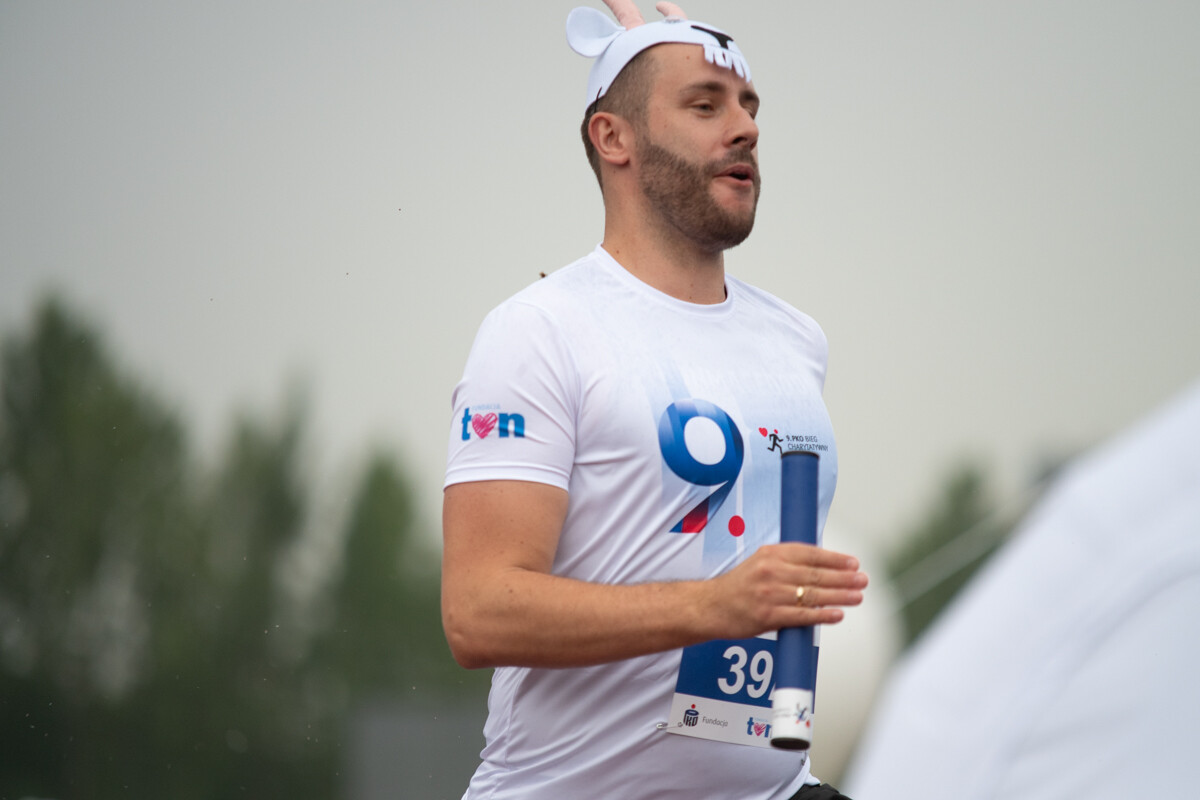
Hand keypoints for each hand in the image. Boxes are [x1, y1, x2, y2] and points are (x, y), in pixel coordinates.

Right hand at [703, 543, 867, 638]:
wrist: (710, 607)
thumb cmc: (740, 586)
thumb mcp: (761, 563)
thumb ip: (788, 562)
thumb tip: (823, 566)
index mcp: (771, 554)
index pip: (810, 554)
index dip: (835, 559)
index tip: (854, 563)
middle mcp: (771, 571)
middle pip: (816, 574)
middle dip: (844, 578)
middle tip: (864, 580)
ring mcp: (770, 594)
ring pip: (813, 595)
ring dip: (840, 596)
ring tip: (858, 597)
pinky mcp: (768, 616)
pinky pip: (801, 616)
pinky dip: (822, 615)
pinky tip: (838, 615)